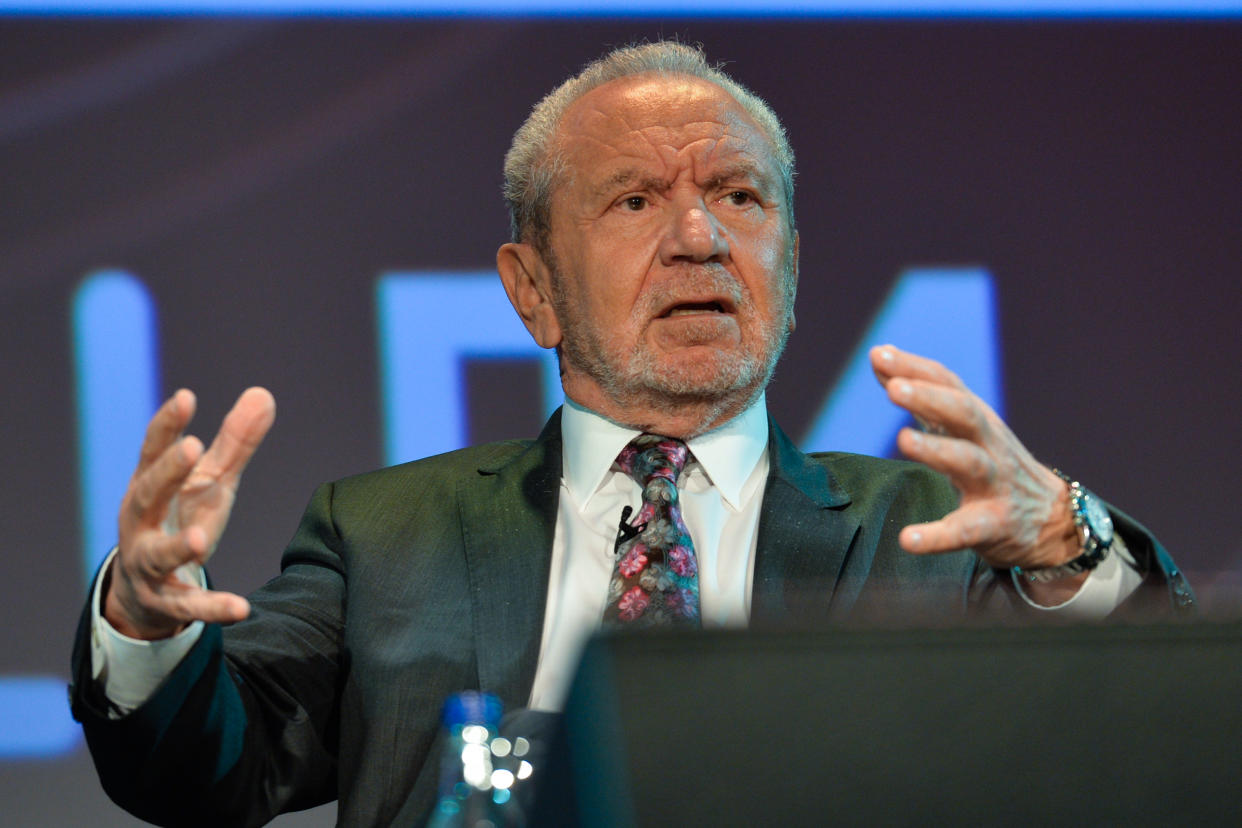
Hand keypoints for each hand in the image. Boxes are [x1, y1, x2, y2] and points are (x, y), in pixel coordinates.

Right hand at [104, 387, 275, 639]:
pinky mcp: (166, 601)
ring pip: (157, 556)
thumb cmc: (181, 518)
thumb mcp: (210, 481)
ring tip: (199, 538)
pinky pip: (188, 606)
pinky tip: (242, 608)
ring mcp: (149, 563)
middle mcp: (141, 523)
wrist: (147, 589)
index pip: (152, 451)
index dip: (167, 425)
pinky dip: (213, 607)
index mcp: (149, 487)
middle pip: (148, 495)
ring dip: (176, 547)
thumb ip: (235, 442)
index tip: (186, 397)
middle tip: (192, 448)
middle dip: (167, 472)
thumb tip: (263, 393)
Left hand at [869, 345, 1080, 584]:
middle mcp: (989, 445)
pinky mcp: (994, 525)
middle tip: (894, 388)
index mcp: (977, 420)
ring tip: (902, 439)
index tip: (879, 354)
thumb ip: (922, 397)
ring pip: (969, 462)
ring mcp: (995, 485)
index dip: (915, 368)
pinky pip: (965, 530)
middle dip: (930, 398)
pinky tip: (908, 540)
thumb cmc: (993, 464)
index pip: (948, 384)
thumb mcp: (963, 428)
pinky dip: (937, 536)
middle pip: (964, 414)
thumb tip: (880, 357)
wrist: (1053, 520)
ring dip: (936, 449)